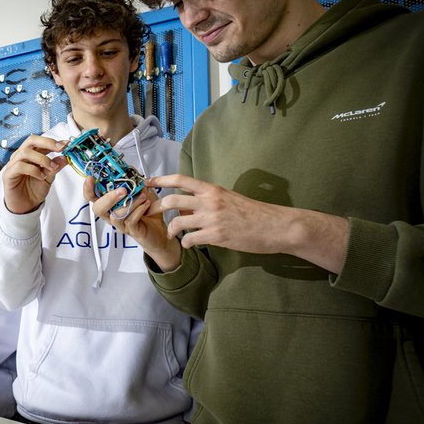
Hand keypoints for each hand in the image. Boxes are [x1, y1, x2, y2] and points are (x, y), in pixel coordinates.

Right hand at [1, 134, 67, 214]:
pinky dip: (33, 170)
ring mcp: (13, 164)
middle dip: (47, 143)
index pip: (40, 141)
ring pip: (25, 152)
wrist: (26, 207)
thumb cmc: (34, 190)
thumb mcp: (49, 177)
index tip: (66, 144)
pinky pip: (19, 166)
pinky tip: (41, 176)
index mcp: (31, 155)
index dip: (53, 141)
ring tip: (52, 168)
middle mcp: (21, 156)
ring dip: (42, 159)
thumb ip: (55, 166)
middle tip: (60, 149)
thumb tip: (65, 157)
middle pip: (31, 140)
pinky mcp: (8, 174)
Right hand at [85, 177, 181, 271]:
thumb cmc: (147, 210)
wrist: (159, 229)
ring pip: (116, 215)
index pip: (92, 196)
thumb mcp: (142, 191)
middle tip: (123, 190)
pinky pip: (130, 221)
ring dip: (130, 203)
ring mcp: (119, 224)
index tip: (90, 178)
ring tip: (143, 196)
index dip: (88, 188)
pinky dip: (139, 210)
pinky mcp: (130, 231)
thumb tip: (130, 168)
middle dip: (108, 198)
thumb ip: (134, 181)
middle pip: (98, 208)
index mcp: (109, 203)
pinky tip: (146, 204)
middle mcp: (110, 214)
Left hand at [148, 174, 288, 253]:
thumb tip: (185, 204)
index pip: (181, 179)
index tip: (146, 182)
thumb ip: (206, 199)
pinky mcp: (217, 236)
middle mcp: (210, 201)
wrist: (276, 226)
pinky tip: (189, 244)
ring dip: (170, 229)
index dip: (161, 180)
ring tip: (172, 234)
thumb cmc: (253, 213)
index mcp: (213, 190)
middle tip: (152, 214)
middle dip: (157, 208)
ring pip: (178, 221)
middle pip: (172, 200)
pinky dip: (186, 242)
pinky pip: (190, 238)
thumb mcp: (228, 198)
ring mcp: (213, 219)